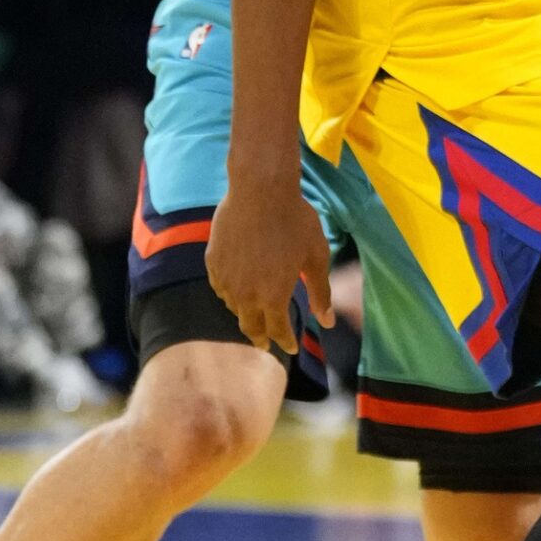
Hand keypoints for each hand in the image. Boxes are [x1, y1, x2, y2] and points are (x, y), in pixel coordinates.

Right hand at [206, 176, 333, 354]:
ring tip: (255, 313)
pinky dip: (231, 293)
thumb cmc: (296, 222)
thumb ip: (320, 292)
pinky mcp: (212, 263)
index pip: (277, 330)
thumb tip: (328, 322)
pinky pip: (221, 287)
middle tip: (266, 344)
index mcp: (273, 296)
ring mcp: (225, 279)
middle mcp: (245, 294)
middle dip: (260, 337)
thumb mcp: (317, 257)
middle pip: (250, 325)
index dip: (285, 341)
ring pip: (234, 306)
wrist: (260, 192)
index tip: (290, 348)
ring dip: (246, 313)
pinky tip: (238, 289)